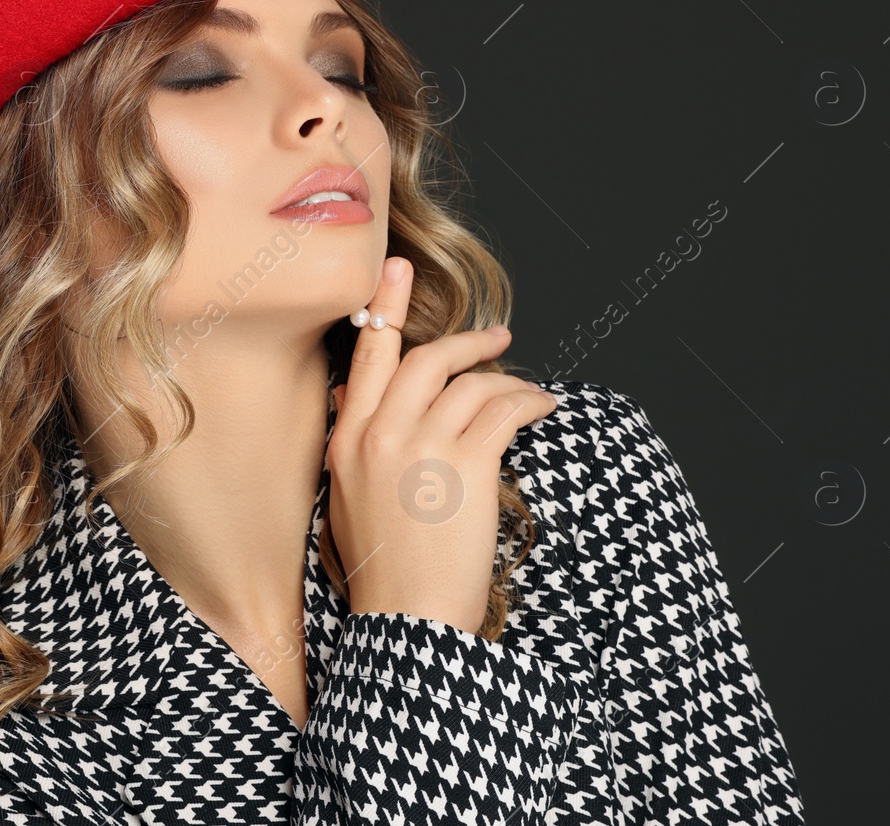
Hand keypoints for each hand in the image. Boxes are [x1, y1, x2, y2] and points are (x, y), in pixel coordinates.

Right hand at [326, 256, 558, 633]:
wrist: (408, 620)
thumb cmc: (382, 568)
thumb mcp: (346, 498)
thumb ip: (351, 442)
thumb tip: (351, 395)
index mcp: (345, 439)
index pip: (366, 356)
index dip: (385, 306)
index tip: (396, 270)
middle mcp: (378, 433)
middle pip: (424, 357)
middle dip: (466, 340)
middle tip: (497, 337)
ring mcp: (422, 447)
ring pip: (471, 382)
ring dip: (507, 380)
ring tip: (530, 392)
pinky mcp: (467, 465)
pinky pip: (504, 410)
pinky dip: (530, 402)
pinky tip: (543, 408)